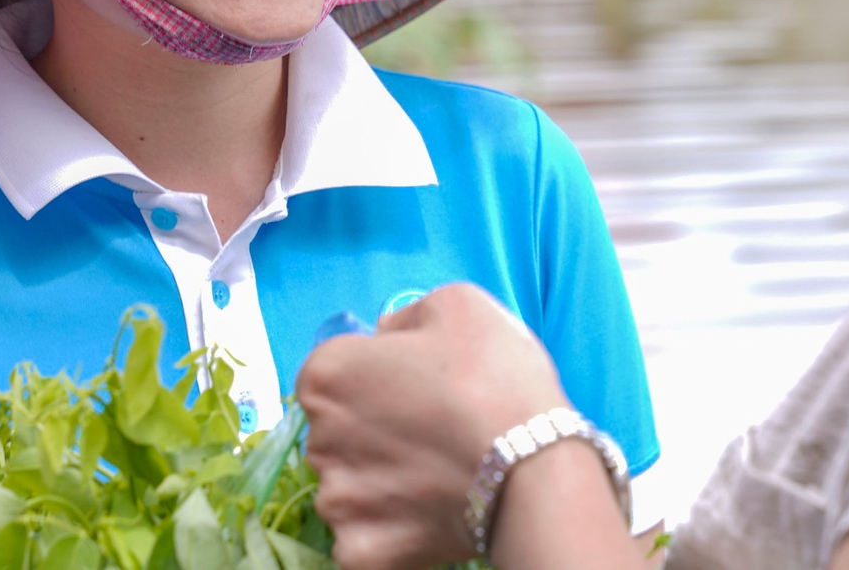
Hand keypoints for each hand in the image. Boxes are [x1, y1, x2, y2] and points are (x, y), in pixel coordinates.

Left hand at [297, 283, 570, 569]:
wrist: (532, 465)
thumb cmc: (493, 375)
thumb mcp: (456, 304)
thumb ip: (402, 317)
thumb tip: (384, 336)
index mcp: (328, 374)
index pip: (331, 375)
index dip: (373, 377)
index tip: (413, 387)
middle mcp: (316, 439)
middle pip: (337, 432)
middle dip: (372, 430)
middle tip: (430, 429)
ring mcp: (336, 501)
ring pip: (348, 488)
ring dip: (379, 482)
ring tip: (435, 472)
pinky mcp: (358, 552)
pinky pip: (364, 538)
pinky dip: (391, 529)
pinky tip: (428, 510)